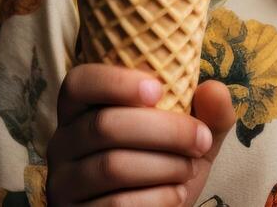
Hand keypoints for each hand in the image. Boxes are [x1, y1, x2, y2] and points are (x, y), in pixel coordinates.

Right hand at [47, 63, 236, 206]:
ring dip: (165, 166)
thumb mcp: (190, 137)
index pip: (79, 83)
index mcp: (81, 110)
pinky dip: (158, 198)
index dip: (115, 82)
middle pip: (105, 126)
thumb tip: (213, 90)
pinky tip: (175, 194)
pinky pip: (117, 204)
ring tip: (188, 169)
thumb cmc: (166, 166)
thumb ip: (208, 113)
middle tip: (200, 140)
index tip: (158, 89)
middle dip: (165, 131)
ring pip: (112, 166)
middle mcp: (63, 143)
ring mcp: (64, 182)